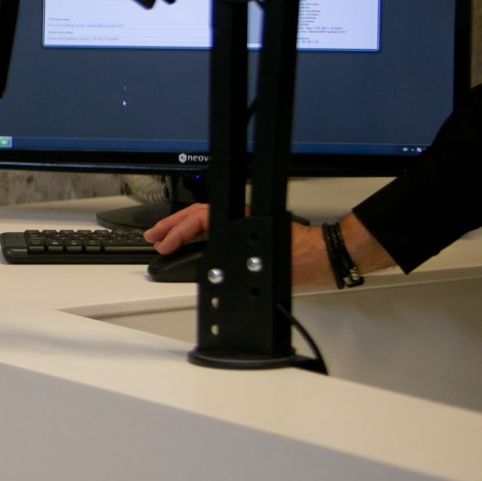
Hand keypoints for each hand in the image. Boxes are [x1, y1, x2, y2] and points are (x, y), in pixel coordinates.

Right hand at [144, 203, 337, 286]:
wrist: (327, 259)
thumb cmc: (305, 258)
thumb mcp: (265, 259)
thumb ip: (236, 258)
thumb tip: (208, 263)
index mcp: (241, 219)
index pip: (200, 219)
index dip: (177, 232)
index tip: (163, 244)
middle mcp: (241, 220)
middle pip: (197, 217)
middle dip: (172, 226)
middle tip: (153, 237)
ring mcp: (244, 228)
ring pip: (205, 222)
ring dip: (182, 230)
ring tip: (165, 239)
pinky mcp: (249, 239)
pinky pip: (214, 232)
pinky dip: (197, 237)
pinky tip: (191, 246)